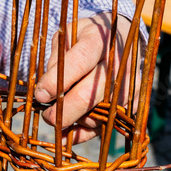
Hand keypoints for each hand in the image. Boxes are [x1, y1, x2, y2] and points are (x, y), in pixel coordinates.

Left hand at [34, 13, 139, 143]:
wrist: (122, 38)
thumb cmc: (87, 37)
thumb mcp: (68, 35)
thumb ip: (57, 59)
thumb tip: (47, 91)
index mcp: (99, 40)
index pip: (78, 62)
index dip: (56, 82)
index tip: (40, 95)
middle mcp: (118, 63)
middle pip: (88, 95)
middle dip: (62, 111)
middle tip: (46, 115)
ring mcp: (127, 84)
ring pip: (97, 114)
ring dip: (72, 121)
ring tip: (56, 116)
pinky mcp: (130, 101)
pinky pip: (105, 124)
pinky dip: (83, 133)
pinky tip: (65, 134)